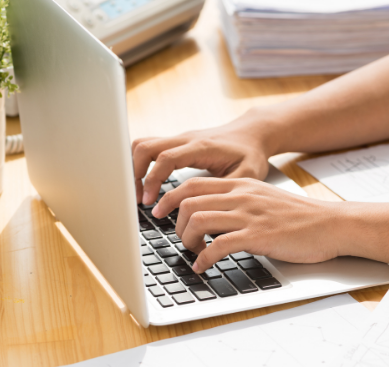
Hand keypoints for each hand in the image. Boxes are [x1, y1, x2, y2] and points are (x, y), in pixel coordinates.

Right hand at [131, 109, 279, 204]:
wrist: (253, 133)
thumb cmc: (251, 154)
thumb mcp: (246, 175)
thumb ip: (225, 190)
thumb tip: (205, 210)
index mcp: (201, 147)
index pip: (166, 158)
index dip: (153, 180)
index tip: (149, 202)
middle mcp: (186, 139)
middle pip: (145, 146)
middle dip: (135, 173)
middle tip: (138, 199)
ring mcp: (180, 139)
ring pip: (143, 144)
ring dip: (136, 168)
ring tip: (140, 193)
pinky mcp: (178, 143)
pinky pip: (151, 148)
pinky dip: (143, 164)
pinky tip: (147, 184)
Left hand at [151, 177, 341, 272]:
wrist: (330, 224)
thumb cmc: (297, 216)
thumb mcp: (263, 198)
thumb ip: (237, 201)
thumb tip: (209, 214)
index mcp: (241, 184)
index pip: (193, 184)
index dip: (170, 198)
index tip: (160, 211)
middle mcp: (241, 195)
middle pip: (189, 200)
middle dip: (174, 221)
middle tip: (177, 237)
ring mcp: (249, 214)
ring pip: (198, 219)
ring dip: (186, 239)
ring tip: (191, 251)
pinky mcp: (258, 236)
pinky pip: (218, 245)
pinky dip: (203, 258)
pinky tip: (203, 266)